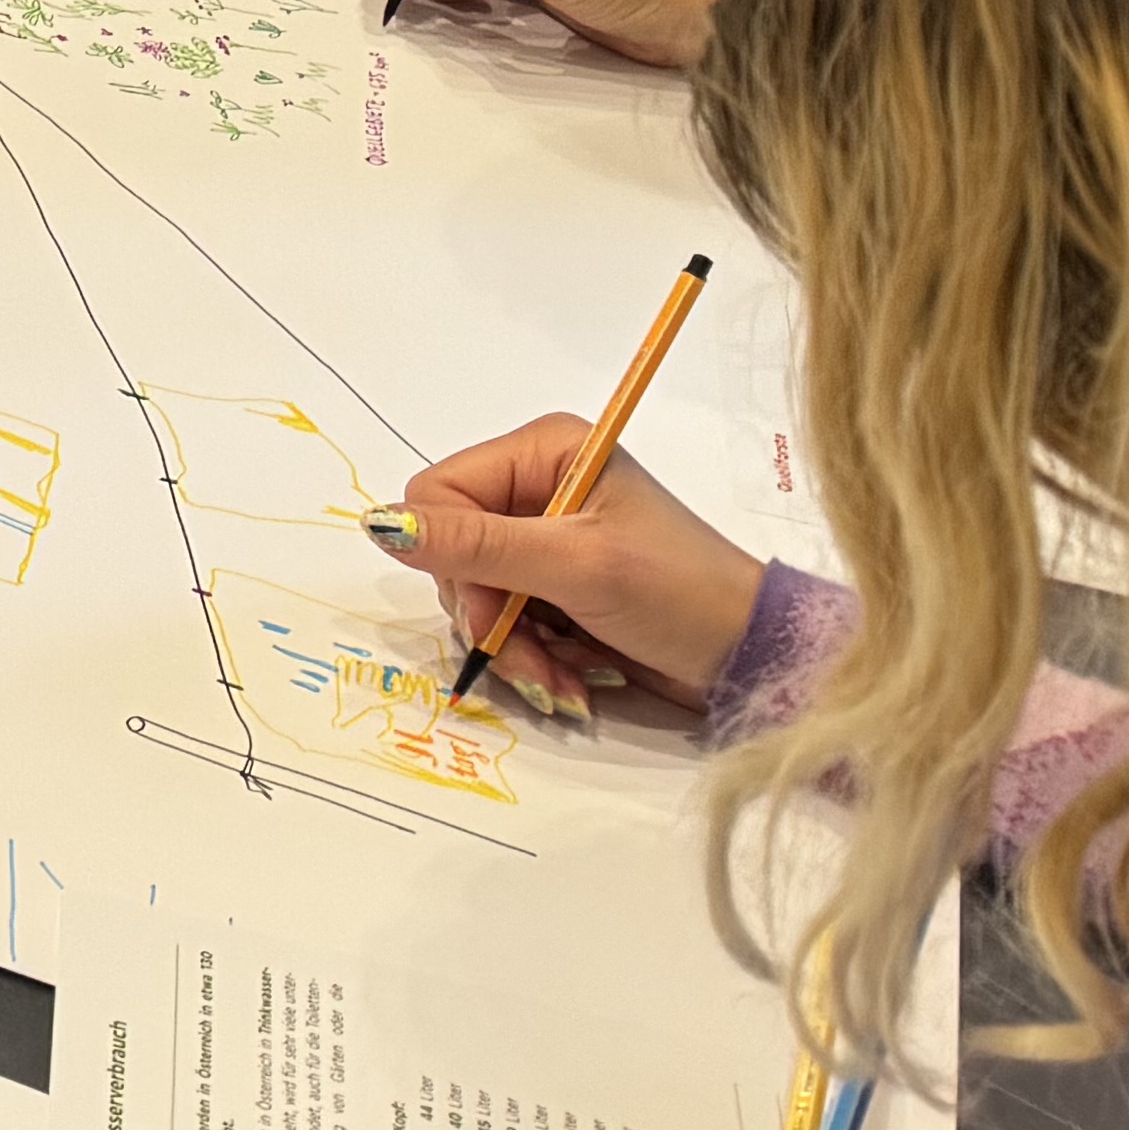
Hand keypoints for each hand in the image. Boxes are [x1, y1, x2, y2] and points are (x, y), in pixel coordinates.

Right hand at [384, 418, 762, 708]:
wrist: (749, 656)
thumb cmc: (678, 593)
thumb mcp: (575, 566)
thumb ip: (477, 547)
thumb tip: (379, 526)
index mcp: (545, 451)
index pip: (439, 493)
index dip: (450, 556)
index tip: (493, 607)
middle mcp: (538, 487)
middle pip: (451, 550)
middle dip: (487, 613)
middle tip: (527, 651)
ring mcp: (546, 540)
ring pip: (474, 595)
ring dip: (508, 646)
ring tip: (556, 677)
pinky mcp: (556, 587)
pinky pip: (504, 621)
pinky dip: (527, 657)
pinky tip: (565, 678)